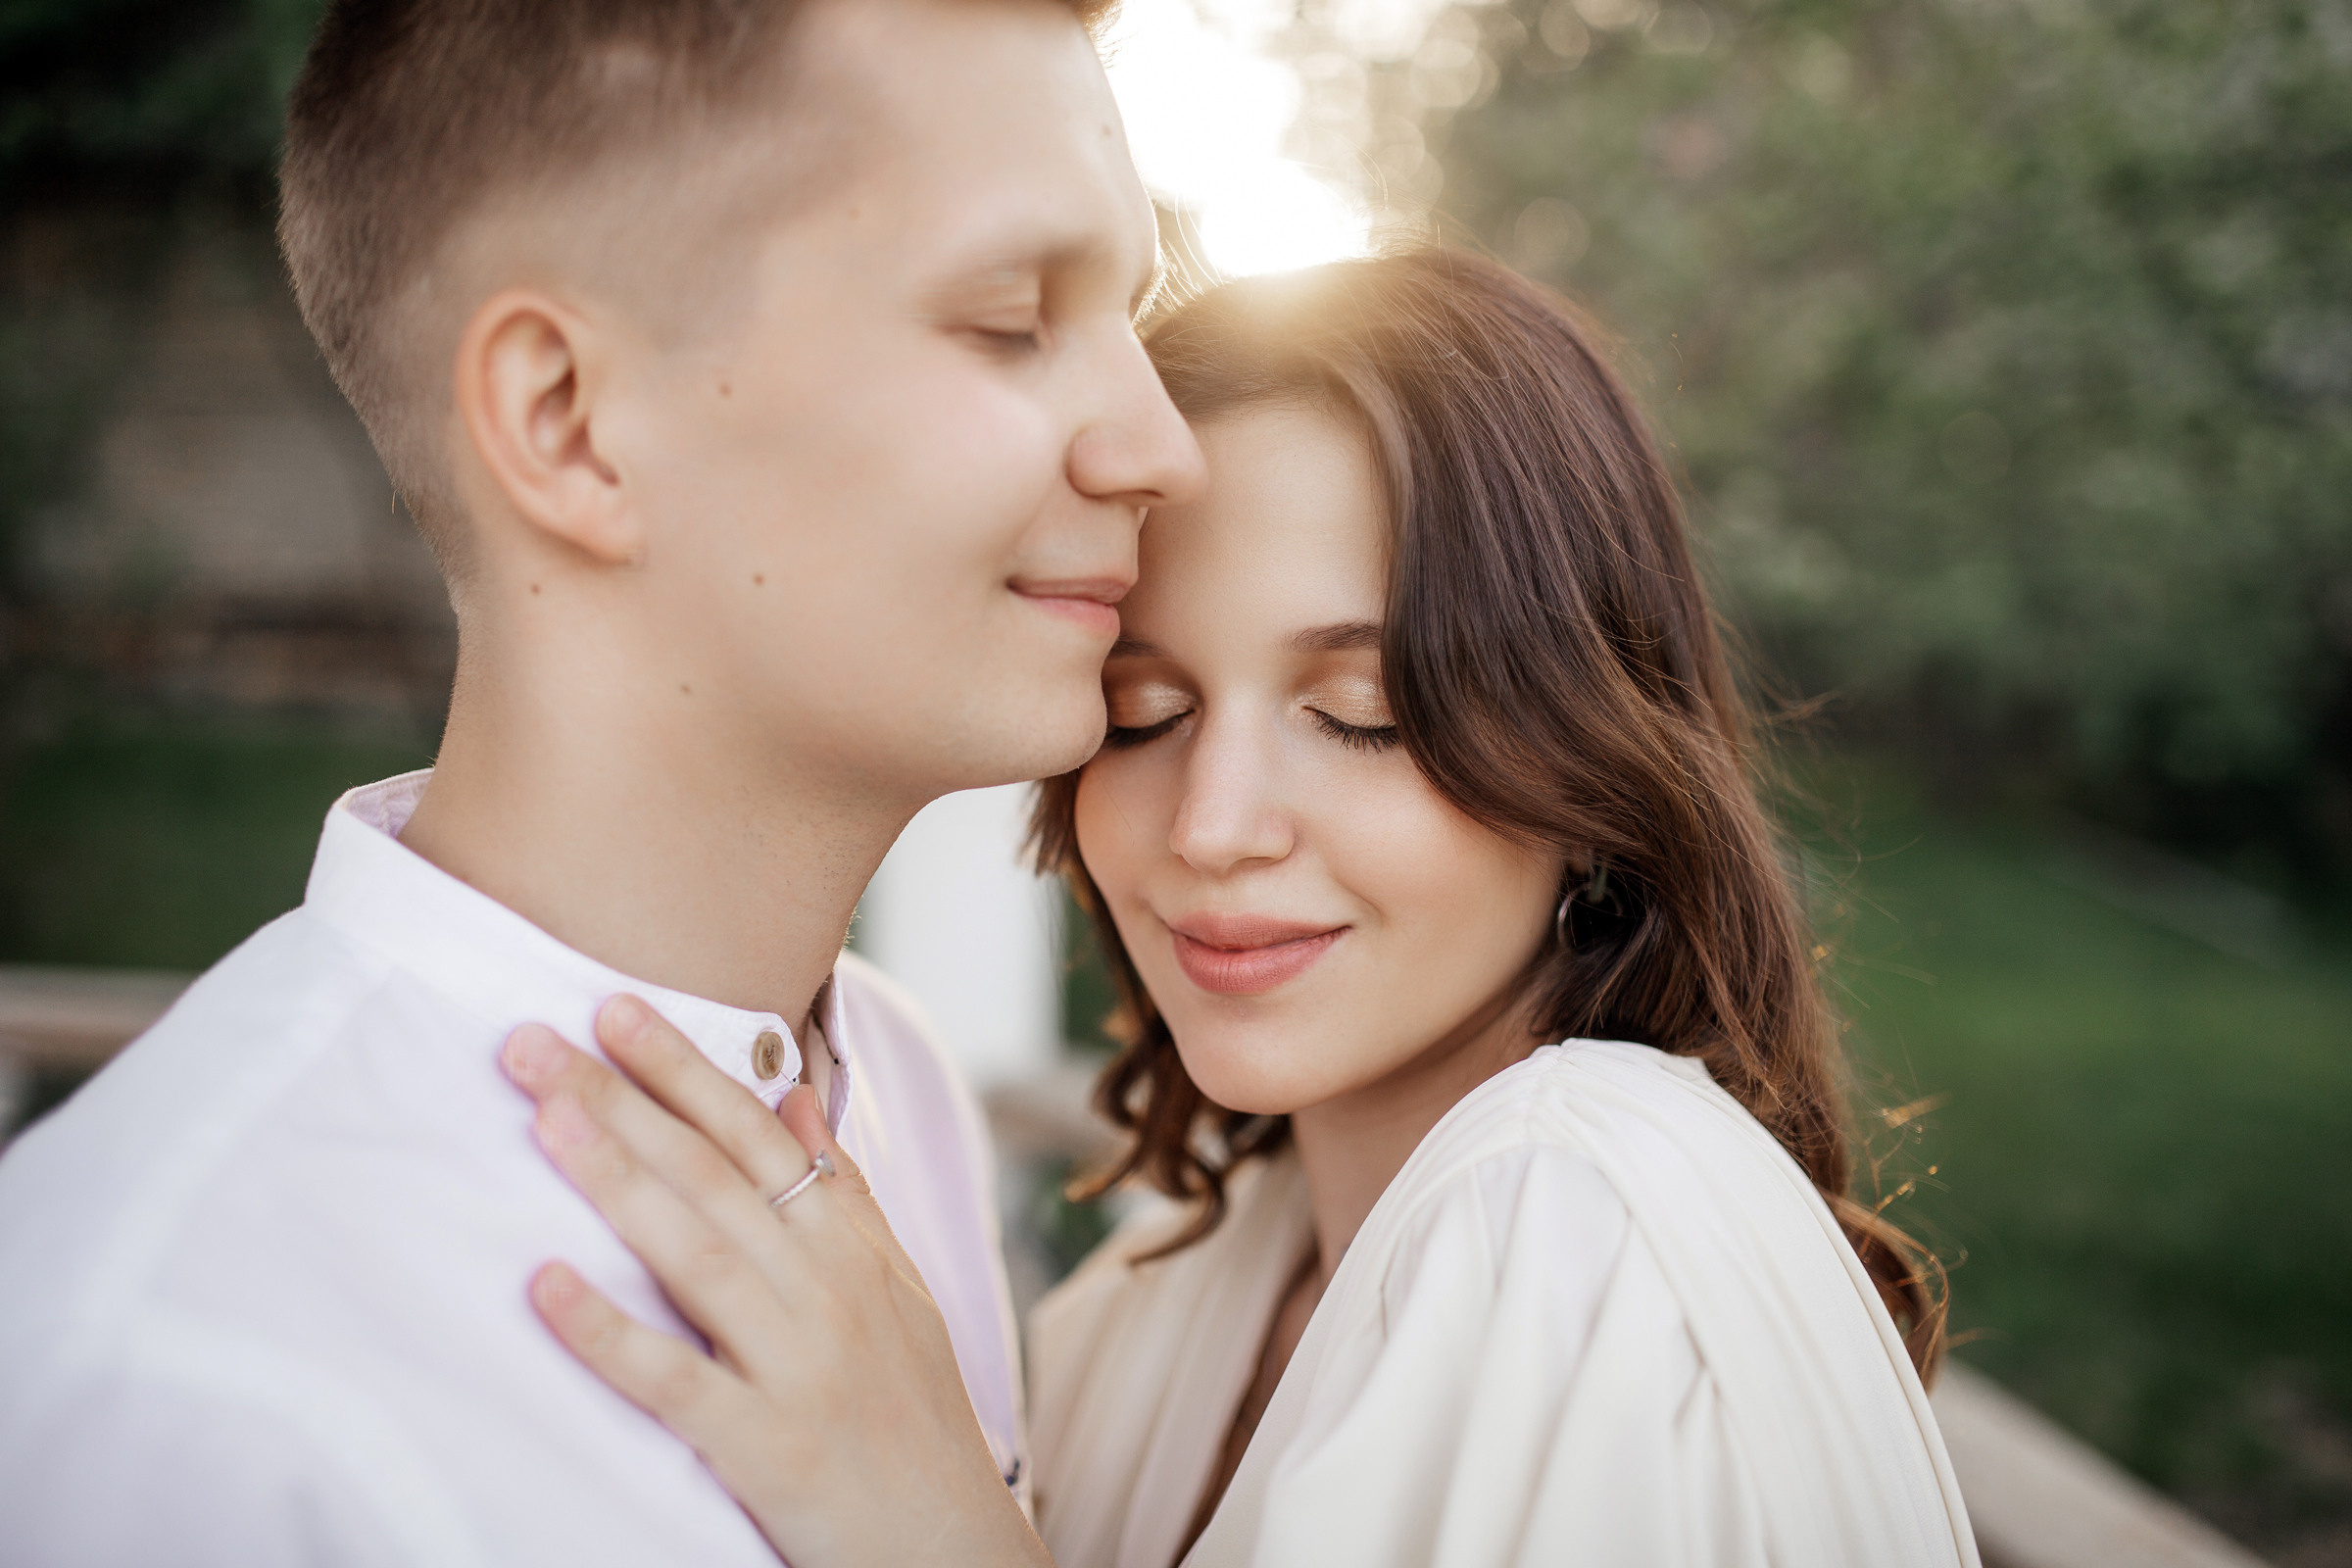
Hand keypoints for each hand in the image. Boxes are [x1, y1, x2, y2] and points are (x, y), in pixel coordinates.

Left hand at [500, 995, 1050, 1567]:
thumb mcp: (899, 1290)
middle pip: (712, 1176)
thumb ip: (844, 1195)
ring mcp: (799, 1366)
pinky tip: (546, 1287)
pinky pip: (677, 1382)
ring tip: (542, 1117)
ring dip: (615, 1179)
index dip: (683, 1069)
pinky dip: (610, 1334)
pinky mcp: (768, 1447)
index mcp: (850, 1250)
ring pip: (695, 1254)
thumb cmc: (915, 1416)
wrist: (953, 1548)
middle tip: (532, 1039)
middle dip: (621, 1099)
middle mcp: (828, 1292)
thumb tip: (796, 1096)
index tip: (614, 1008)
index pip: (758, 1135)